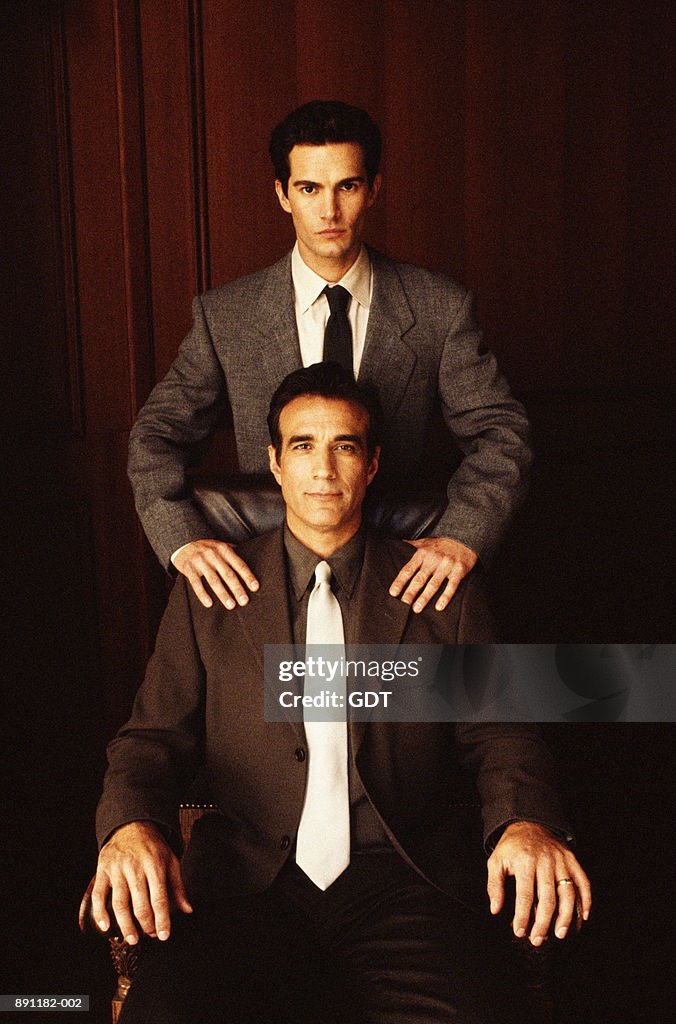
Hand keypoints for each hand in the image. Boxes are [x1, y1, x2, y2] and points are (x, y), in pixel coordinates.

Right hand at [92, 821, 192, 944]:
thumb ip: (178, 887)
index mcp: (155, 865)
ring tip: (132, 939)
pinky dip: (100, 913)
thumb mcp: (171, 861)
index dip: (162, 919)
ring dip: (125, 925)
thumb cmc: (153, 846)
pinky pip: (99, 895)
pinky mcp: (103, 870)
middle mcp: (135, 867)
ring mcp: (117, 869)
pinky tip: (106, 927)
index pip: (159, 898)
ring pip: (120, 903)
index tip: (164, 935)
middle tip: (149, 935)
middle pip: (140, 904)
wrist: (132, 825)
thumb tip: (187, 910)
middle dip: (146, 925)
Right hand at [173, 539, 258, 609]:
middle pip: (228, 574)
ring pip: (214, 580)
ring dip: (223, 594)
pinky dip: (203, 594)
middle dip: (237, 589)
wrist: (183, 542)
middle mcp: (213, 555)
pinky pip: (196, 584)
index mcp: (224, 549)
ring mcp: (200, 561)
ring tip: (231, 605)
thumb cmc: (207, 548)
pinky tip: (209, 604)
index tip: (255, 588)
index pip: (239, 564)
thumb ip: (233, 554)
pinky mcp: (189, 569)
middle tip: (244, 601)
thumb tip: (251, 561)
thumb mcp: (220, 546)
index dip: (248, 576)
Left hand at [389, 537, 477, 612]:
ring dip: (424, 597)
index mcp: (423, 553)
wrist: (465, 538)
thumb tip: (395, 545)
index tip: (393, 593)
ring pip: (434, 584)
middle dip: (410, 592)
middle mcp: (434, 559)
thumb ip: (410, 546)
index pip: (408, 569)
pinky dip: (445, 597)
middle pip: (420, 578)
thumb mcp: (424, 542)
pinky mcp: (459, 571)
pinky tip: (439, 607)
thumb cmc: (441, 544)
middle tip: (403, 604)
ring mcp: (447, 565)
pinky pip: (451, 586)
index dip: (400, 581)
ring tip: (416, 609)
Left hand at [487, 821, 591, 945]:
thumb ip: (494, 885)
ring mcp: (561, 861)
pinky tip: (583, 917)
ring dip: (566, 916)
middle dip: (543, 922)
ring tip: (560, 933)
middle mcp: (545, 862)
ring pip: (567, 892)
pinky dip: (586, 900)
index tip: (520, 932)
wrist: (529, 823)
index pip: (524, 894)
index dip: (523, 916)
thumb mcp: (496, 860)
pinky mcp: (573, 861)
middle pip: (548, 897)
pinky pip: (583, 882)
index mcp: (525, 862)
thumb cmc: (512, 846)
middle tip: (538, 939)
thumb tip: (495, 909)